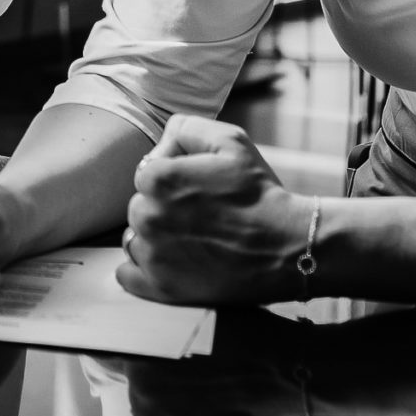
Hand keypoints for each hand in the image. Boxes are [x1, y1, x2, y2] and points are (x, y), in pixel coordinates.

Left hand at [117, 116, 306, 306]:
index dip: (173, 176)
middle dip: (164, 207)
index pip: (147, 173)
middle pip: (140, 206)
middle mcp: (148, 217)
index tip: (200, 187)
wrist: (288, 248)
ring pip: (135, 238)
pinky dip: (144, 269)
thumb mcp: (231, 141)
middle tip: (201, 214)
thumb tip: (163, 141)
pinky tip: (171, 261)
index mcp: (158, 180)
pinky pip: (128, 275)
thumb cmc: (259, 193)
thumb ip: (186, 128)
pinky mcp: (160, 288)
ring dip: (155, 237)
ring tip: (193, 238)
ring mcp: (152, 256)